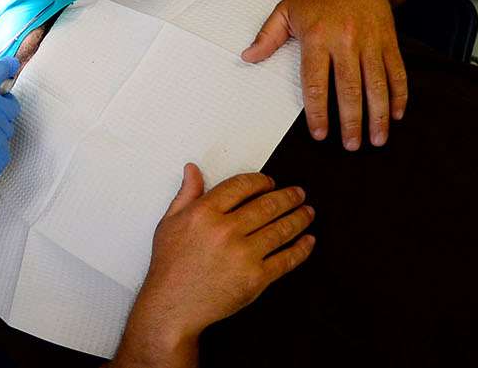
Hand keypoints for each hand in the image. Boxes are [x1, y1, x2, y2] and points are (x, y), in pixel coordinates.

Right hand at [118, 166, 314, 361]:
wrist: (173, 306)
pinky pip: (285, 260)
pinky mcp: (255, 278)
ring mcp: (243, 255)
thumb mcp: (170, 223)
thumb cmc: (170, 267)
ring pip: (280, 229)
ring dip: (299, 218)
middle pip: (267, 205)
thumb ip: (186, 194)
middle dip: (288, 197)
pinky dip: (300, 249)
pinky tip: (307, 241)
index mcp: (205, 213)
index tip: (270, 182)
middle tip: (298, 194)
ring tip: (307, 212)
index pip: (242, 185)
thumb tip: (193, 170)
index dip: (261, 181)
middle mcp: (226, 231)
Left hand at [241, 0, 406, 148]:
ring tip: (377, 139)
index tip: (320, 134)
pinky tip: (395, 114)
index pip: (316, 83)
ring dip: (377, 115)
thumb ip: (268, 36)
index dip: (318, 112)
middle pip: (349, 89)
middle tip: (350, 145)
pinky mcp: (389, 41)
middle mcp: (345, 41)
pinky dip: (398, 95)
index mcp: (316, 37)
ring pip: (376, 84)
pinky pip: (396, 72)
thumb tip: (247, 57)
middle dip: (351, 121)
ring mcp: (370, 41)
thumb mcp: (287, 10)